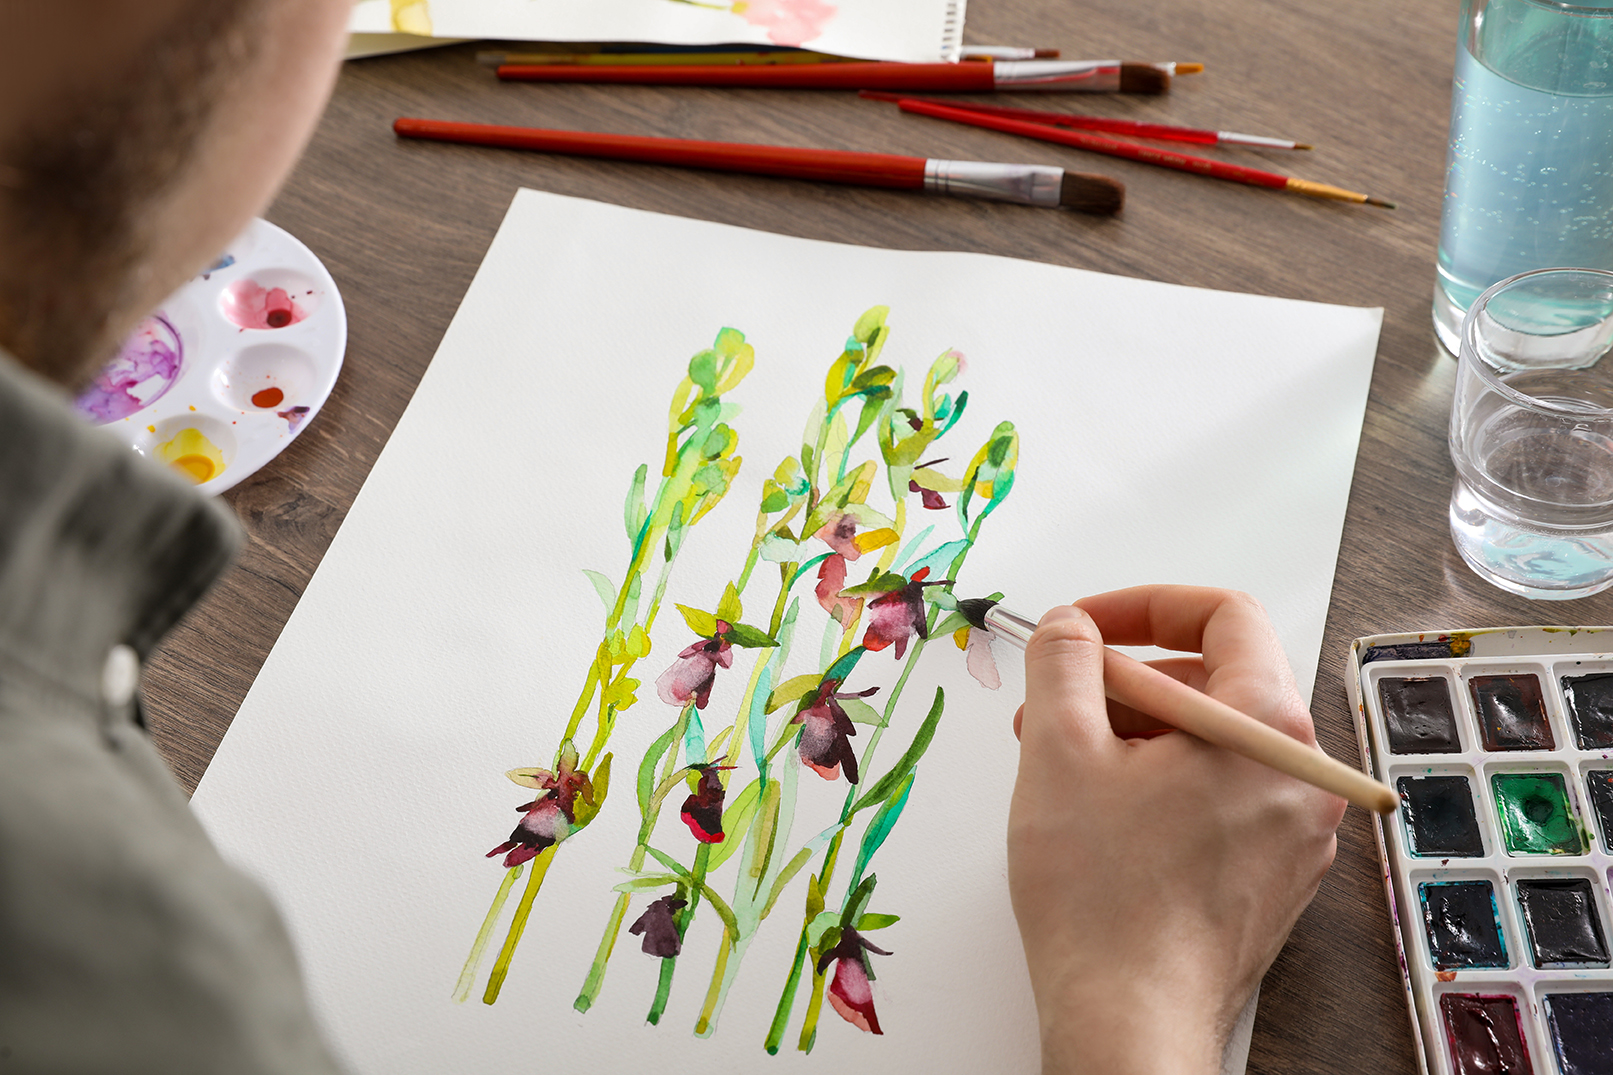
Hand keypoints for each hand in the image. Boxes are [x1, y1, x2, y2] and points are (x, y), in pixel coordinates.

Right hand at [1006, 586, 1344, 1074]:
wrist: (1130, 1022)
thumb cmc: (1102, 896)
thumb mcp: (1061, 748)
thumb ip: (1064, 659)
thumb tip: (1071, 625)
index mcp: (1268, 727)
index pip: (1223, 614)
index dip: (1143, 605)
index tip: (1084, 628)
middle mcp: (1300, 774)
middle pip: (1216, 680)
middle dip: (1125, 679)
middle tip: (1057, 704)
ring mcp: (1294, 832)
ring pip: (1212, 742)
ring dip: (1134, 732)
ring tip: (1062, 766)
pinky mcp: (1272, 876)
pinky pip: (1220, 796)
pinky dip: (1160, 783)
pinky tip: (1099, 815)